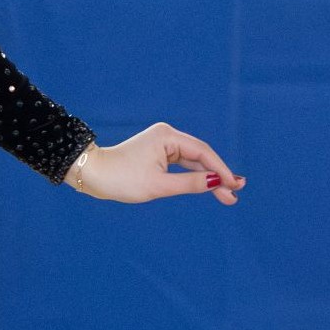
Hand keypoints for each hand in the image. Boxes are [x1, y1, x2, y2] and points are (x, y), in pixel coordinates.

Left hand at [67, 124, 243, 205]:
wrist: (93, 175)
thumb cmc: (122, 179)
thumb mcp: (159, 185)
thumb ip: (191, 183)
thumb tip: (217, 182)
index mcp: (167, 136)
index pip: (202, 153)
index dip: (221, 170)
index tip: (235, 185)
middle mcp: (167, 135)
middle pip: (200, 156)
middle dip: (218, 176)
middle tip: (235, 194)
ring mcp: (162, 143)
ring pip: (192, 162)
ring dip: (208, 178)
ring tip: (226, 195)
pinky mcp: (158, 153)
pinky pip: (182, 164)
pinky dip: (194, 176)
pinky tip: (208, 186)